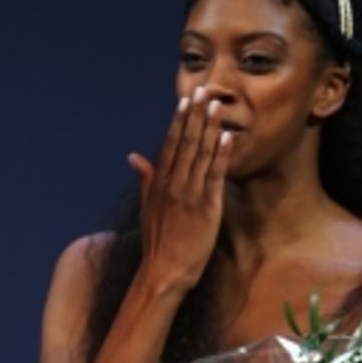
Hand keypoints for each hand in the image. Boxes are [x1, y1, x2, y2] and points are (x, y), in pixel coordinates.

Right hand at [129, 87, 232, 296]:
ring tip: (218, 105)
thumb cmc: (158, 242)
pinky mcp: (206, 208)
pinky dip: (221, 155)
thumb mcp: (147, 207)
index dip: (179, 121)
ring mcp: (189, 196)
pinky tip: (227, 137)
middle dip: (196, 116)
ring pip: (200, 156)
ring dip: (210, 128)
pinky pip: (214, 176)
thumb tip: (134, 156)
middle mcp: (172, 186)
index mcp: (158, 185)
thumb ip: (145, 179)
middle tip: (205, 90)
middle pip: (185, 144)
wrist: (163, 272)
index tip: (187, 100)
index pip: (170, 145)